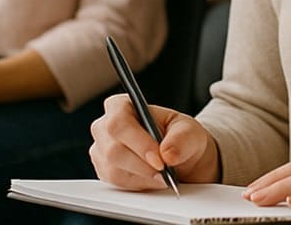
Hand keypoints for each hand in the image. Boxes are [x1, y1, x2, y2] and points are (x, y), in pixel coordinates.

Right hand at [89, 94, 219, 188]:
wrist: (181, 157)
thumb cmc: (180, 137)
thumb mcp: (189, 130)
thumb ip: (181, 138)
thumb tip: (167, 153)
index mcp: (122, 106)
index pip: (119, 121)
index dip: (138, 142)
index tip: (158, 158)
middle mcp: (105, 126)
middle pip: (113, 149)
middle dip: (143, 164)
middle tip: (164, 171)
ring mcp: (101, 150)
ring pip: (114, 169)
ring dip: (143, 177)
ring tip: (163, 176)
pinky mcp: (104, 171)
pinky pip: (116, 183)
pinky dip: (138, 184)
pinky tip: (153, 180)